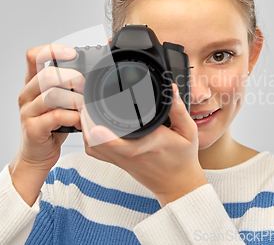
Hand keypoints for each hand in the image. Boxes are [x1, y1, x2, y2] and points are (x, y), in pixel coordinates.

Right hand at [9, 44, 84, 204]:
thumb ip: (66, 87)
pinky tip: (81, 121)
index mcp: (31, 84)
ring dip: (75, 99)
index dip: (52, 50)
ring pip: (52, 95)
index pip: (33, 56)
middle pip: (47, 75)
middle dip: (72, 78)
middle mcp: (26, 95)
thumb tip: (90, 73)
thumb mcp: (57, 102)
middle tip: (85, 87)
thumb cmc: (50, 127)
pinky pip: (56, 116)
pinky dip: (74, 117)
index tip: (72, 53)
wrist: (35, 156)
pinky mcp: (33, 129)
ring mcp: (28, 112)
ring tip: (85, 106)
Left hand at [82, 83, 208, 206]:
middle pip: (97, 140)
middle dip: (88, 120)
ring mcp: (121, 160)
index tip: (94, 116)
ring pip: (92, 145)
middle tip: (89, 99)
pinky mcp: (117, 163)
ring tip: (88, 108)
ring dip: (86, 128)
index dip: (105, 132)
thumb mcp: (188, 131)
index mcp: (147, 144)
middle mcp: (129, 153)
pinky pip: (95, 152)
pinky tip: (91, 126)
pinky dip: (88, 139)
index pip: (121, 141)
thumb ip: (178, 110)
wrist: (178, 184)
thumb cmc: (183, 158)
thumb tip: (172, 90)